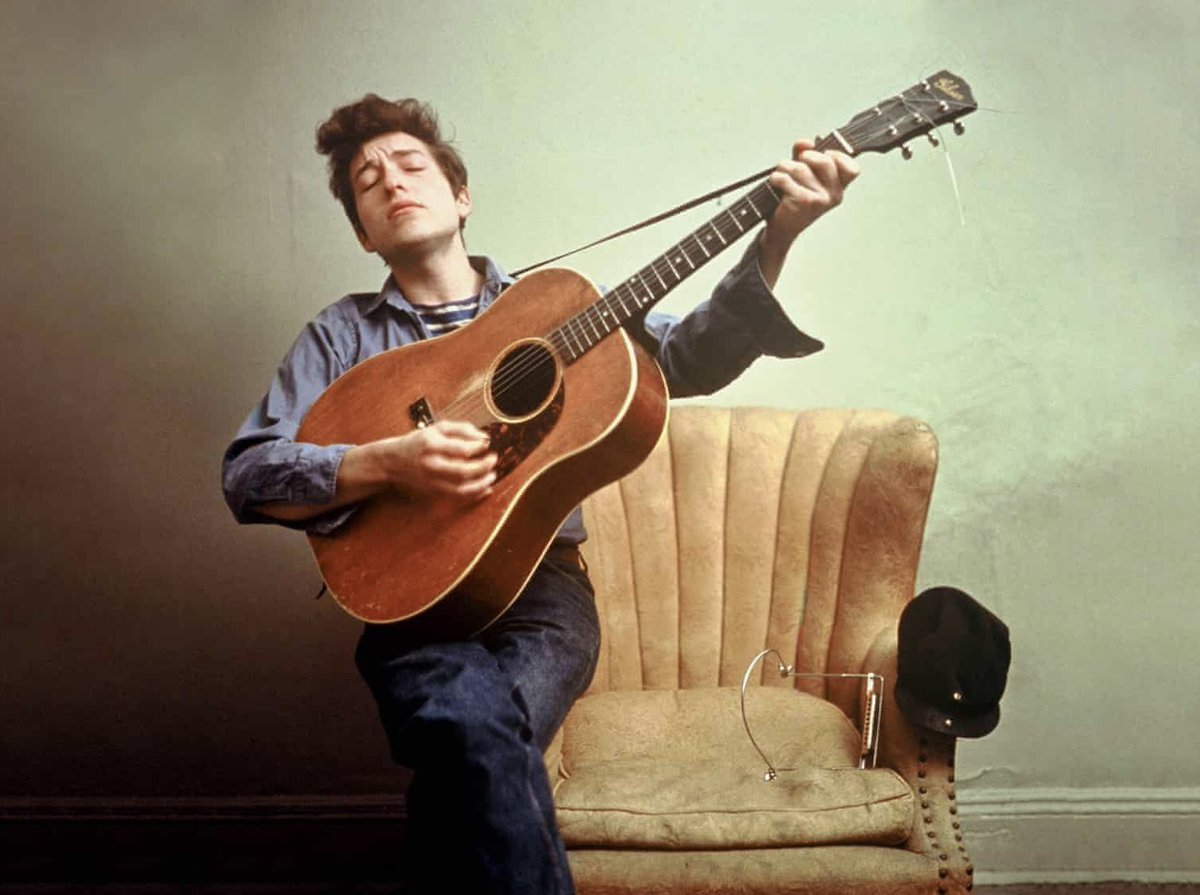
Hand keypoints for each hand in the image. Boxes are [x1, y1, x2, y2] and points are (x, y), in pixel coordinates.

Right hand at [369, 420, 497, 501]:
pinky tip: (484, 488)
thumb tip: (483, 437)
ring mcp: (431, 481)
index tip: (487, 445)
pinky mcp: (433, 492)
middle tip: (493, 460)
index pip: (460, 449)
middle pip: (462, 471)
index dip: (478, 448)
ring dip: (481, 484)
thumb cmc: (417, 443)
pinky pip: (457, 497)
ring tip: (492, 476)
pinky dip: (474, 494)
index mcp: (431, 445)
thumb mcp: (436, 428)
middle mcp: (431, 465)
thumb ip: (461, 429)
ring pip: (461, 488)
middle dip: (483, 467)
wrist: (393, 461)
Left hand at [757, 140, 860, 286]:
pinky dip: (776, 178)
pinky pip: (787, 178)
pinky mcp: (804, 203)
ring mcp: (821, 200)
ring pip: (801, 168)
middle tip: (797, 161)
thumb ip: (805, 155)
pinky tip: (774, 183)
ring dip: (784, 167)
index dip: (839, 156)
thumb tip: (805, 142)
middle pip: (825, 161)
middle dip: (806, 156)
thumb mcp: (803, 174)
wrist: (781, 230)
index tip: (824, 153)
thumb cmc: (794, 201)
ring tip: (781, 175)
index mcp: (839, 188)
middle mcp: (834, 195)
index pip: (852, 169)